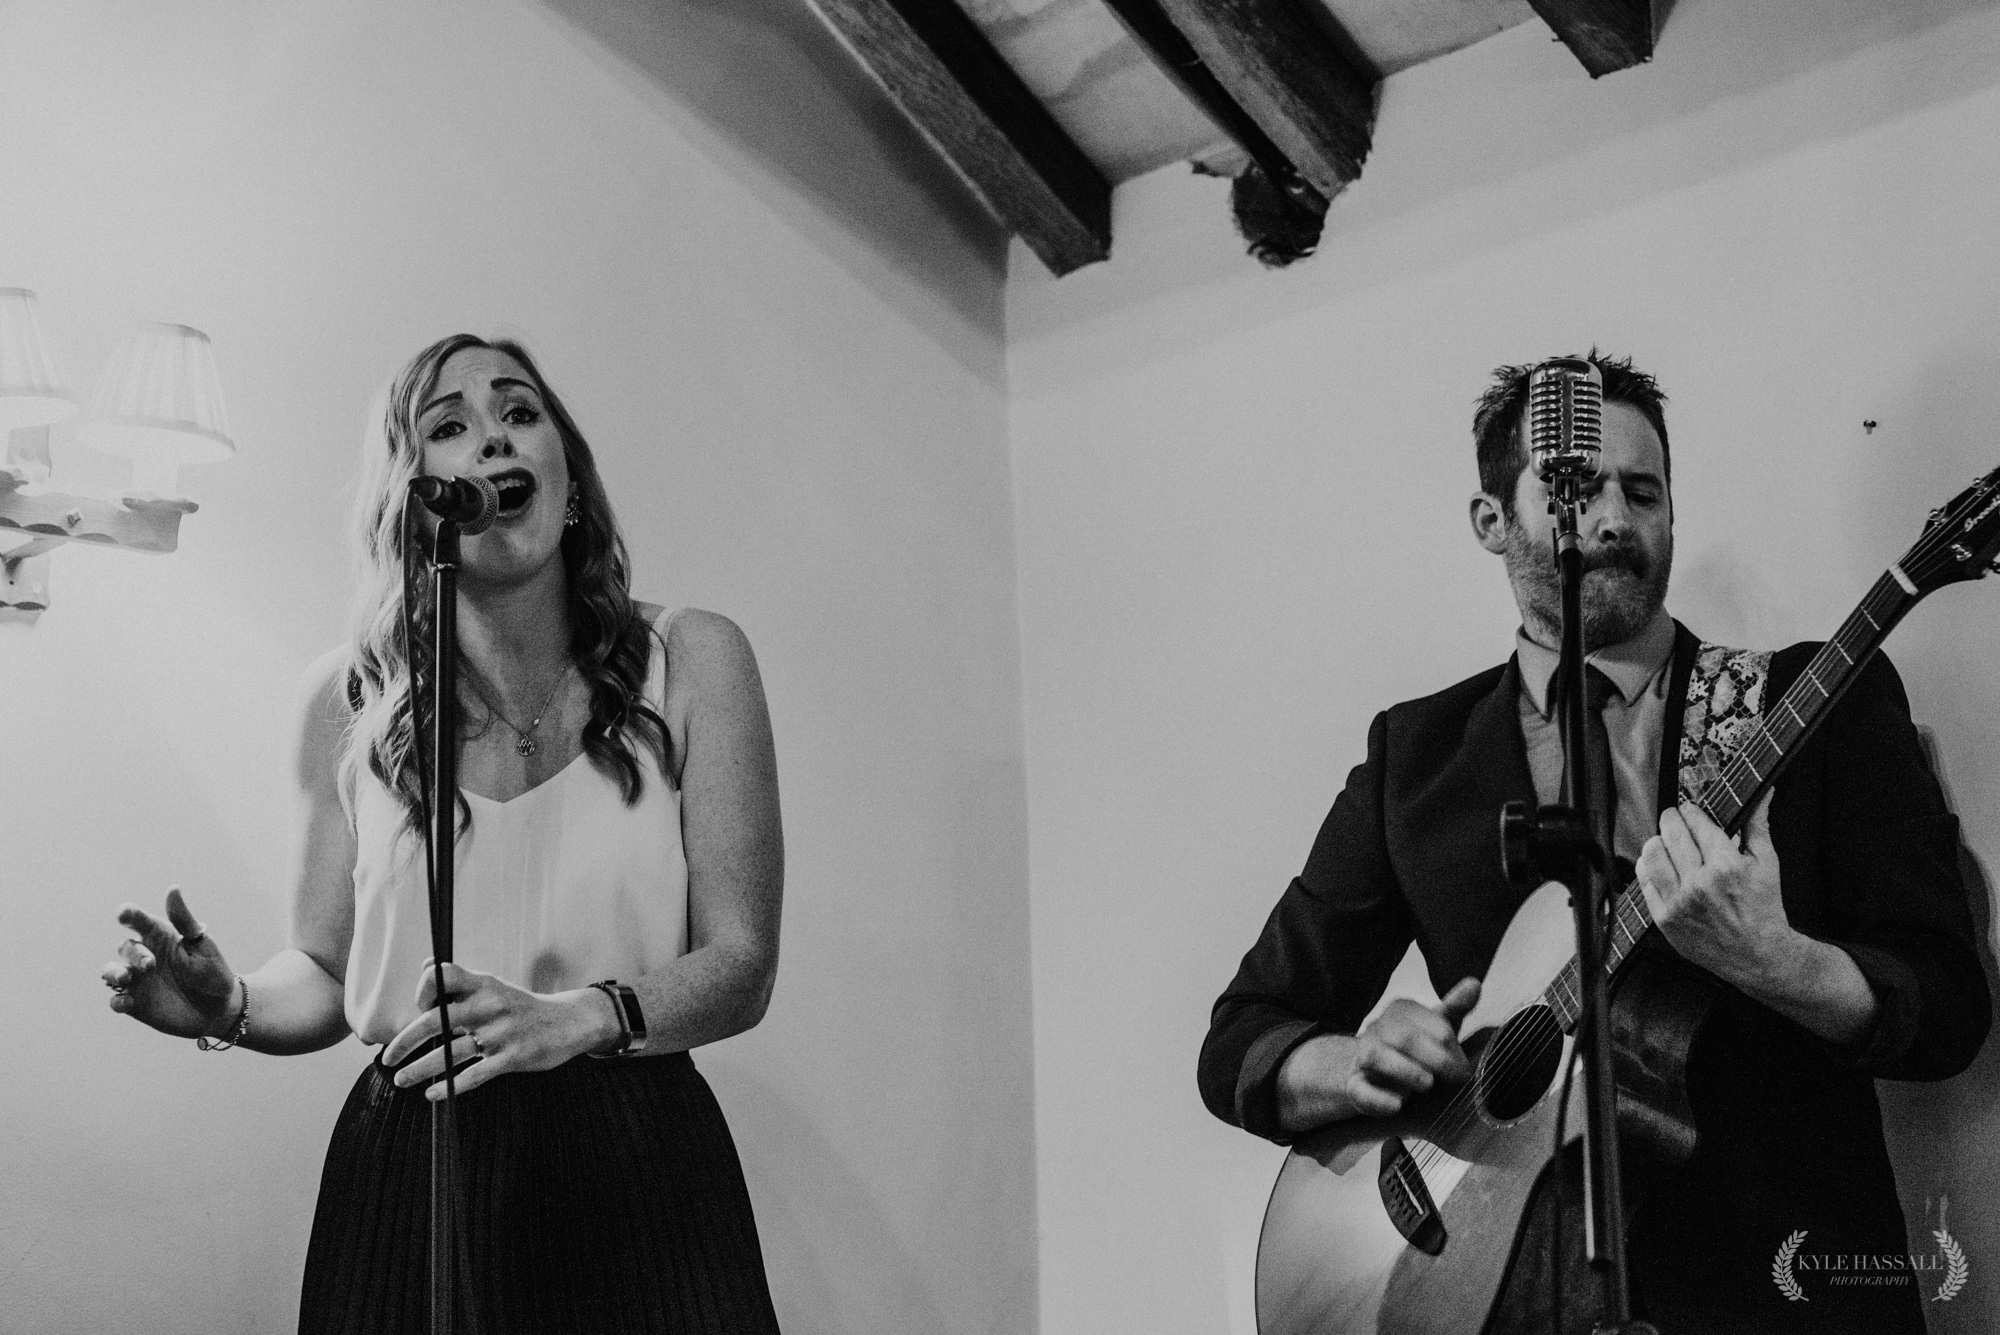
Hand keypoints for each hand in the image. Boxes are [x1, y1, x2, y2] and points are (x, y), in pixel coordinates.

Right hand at [104, 887, 239, 1038]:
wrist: (219, 1007)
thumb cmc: (211, 970)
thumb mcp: (200, 944)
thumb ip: (183, 920)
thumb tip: (173, 889)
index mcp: (160, 937)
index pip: (138, 921)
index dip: (129, 914)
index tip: (124, 913)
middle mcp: (144, 956)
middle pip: (126, 947)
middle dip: (134, 954)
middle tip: (151, 964)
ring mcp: (137, 980)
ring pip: (111, 971)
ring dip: (112, 973)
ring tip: (125, 977)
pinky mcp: (135, 1003)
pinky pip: (116, 1000)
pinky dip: (117, 1000)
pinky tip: (127, 1001)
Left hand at [382, 960, 618, 1099]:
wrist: (568, 1023)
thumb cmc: (521, 1006)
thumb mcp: (494, 986)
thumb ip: (460, 980)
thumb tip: (425, 966)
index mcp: (484, 984)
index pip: (444, 975)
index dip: (424, 989)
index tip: (420, 1006)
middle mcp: (489, 1006)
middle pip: (435, 1020)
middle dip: (404, 1042)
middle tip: (387, 1058)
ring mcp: (500, 1033)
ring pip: (449, 1055)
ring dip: (419, 1070)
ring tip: (401, 1080)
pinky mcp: (511, 1058)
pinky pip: (473, 1076)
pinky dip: (449, 1088)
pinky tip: (433, 1094)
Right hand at [1280, 977, 1480, 1126]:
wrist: (1374, 1073)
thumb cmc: (1414, 1048)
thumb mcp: (1436, 1027)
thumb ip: (1455, 1007)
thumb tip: (1475, 984)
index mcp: (1400, 1010)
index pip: (1430, 1021)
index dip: (1452, 1046)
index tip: (1466, 1067)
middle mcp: (1378, 1029)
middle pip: (1404, 1037)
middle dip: (1436, 1058)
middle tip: (1458, 1078)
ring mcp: (1363, 1057)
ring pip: (1376, 1056)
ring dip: (1405, 1071)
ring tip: (1427, 1084)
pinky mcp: (1355, 1086)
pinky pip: (1360, 1089)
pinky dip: (1378, 1098)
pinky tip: (1398, 1105)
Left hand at [1637, 792, 1791, 988]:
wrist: (1758, 955)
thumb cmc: (1764, 910)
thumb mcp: (1767, 864)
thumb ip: (1758, 825)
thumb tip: (1763, 794)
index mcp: (1726, 866)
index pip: (1696, 822)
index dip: (1691, 810)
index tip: (1690, 809)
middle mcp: (1700, 883)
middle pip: (1671, 833)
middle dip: (1672, 819)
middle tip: (1675, 818)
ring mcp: (1679, 902)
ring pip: (1651, 854)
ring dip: (1657, 841)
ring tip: (1665, 841)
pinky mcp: (1665, 918)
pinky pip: (1644, 882)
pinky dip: (1647, 868)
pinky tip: (1659, 866)